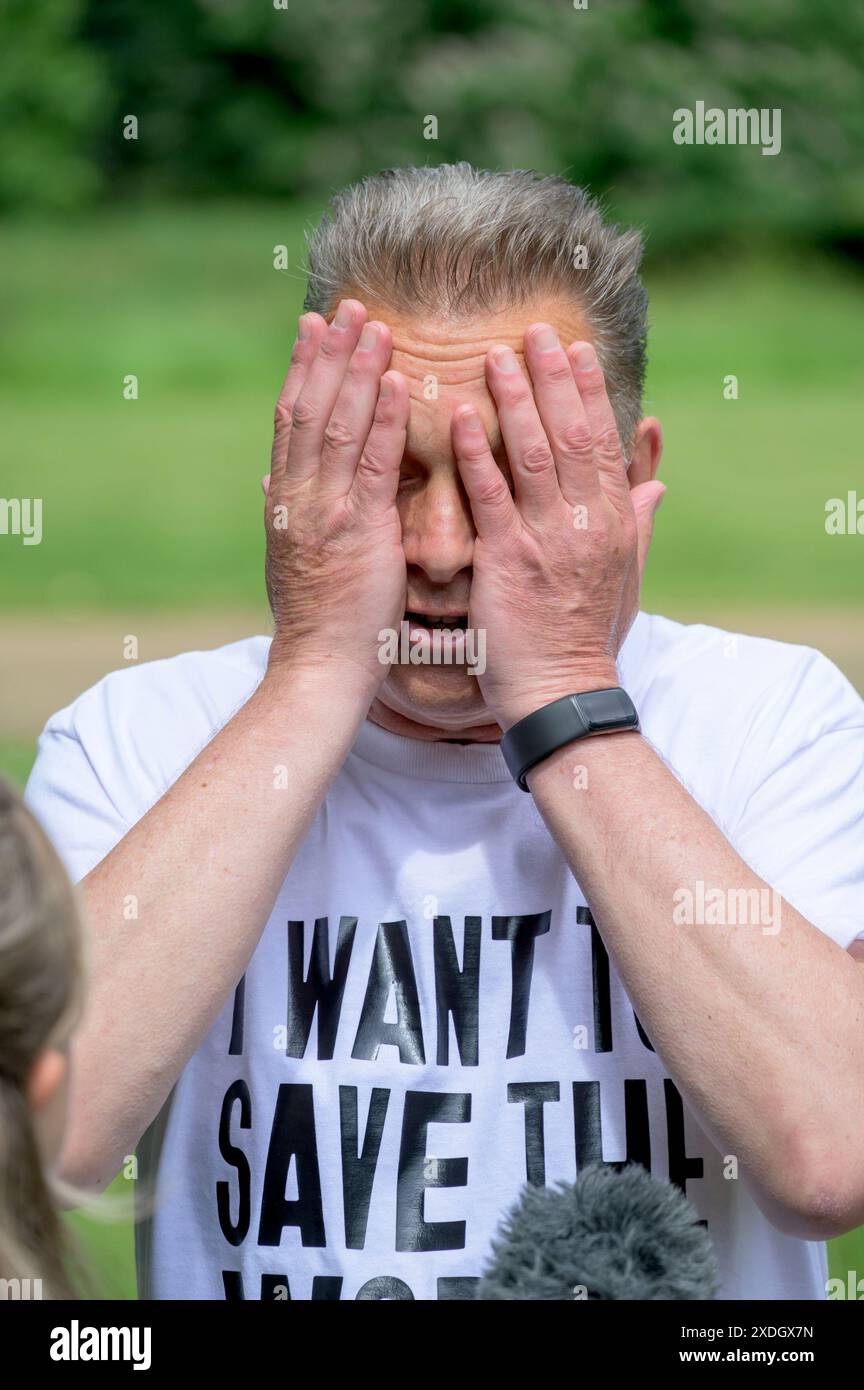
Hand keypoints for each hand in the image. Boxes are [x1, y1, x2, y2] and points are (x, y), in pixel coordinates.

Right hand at [263, 300, 409, 695]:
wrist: (318, 668)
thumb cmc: (318, 622)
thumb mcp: (292, 559)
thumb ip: (287, 513)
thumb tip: (270, 480)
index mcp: (284, 500)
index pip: (291, 419)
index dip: (301, 368)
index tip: (312, 326)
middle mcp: (298, 497)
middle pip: (310, 408)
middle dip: (329, 353)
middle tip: (348, 305)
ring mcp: (325, 512)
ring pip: (338, 425)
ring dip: (358, 370)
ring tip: (376, 324)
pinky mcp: (359, 532)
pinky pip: (374, 465)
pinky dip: (384, 419)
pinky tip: (397, 382)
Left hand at [450, 327, 664, 728]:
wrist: (560, 692)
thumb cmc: (586, 637)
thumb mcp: (625, 577)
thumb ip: (637, 523)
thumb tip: (657, 483)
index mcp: (613, 522)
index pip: (603, 442)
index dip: (590, 392)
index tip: (577, 350)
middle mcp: (586, 522)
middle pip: (573, 434)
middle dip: (553, 378)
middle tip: (535, 331)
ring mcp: (547, 539)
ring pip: (534, 453)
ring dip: (515, 400)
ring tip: (495, 355)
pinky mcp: (508, 560)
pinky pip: (491, 496)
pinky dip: (477, 454)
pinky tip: (460, 417)